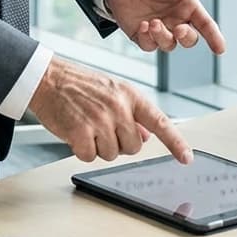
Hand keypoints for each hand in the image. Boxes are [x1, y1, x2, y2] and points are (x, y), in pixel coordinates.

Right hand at [28, 55, 191, 163]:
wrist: (50, 78)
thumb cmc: (81, 85)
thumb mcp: (113, 91)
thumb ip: (133, 113)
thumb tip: (148, 136)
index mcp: (130, 95)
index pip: (159, 122)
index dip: (175, 142)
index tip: (187, 158)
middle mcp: (119, 107)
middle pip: (134, 147)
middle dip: (120, 143)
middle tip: (103, 126)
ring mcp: (100, 120)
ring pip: (112, 154)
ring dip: (99, 146)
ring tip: (88, 124)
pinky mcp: (81, 132)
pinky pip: (90, 156)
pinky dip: (82, 150)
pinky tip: (76, 132)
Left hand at [106, 0, 225, 54]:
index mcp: (187, 6)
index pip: (205, 24)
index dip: (214, 37)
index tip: (220, 49)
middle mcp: (176, 20)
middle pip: (189, 39)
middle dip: (186, 37)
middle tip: (178, 29)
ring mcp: (160, 30)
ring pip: (170, 45)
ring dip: (163, 36)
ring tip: (153, 23)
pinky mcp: (143, 36)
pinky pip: (150, 46)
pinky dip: (148, 38)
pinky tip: (142, 25)